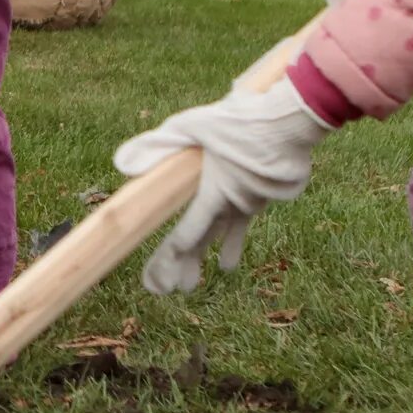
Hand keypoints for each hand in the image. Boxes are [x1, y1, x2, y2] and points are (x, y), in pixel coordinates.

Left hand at [114, 75, 334, 294]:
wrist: (290, 123)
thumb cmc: (240, 122)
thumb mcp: (192, 125)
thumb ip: (157, 144)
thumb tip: (121, 165)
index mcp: (215, 193)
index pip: (189, 233)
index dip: (171, 257)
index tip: (158, 278)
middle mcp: (232, 206)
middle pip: (201, 241)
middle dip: (182, 266)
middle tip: (165, 290)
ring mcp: (248, 204)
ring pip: (220, 237)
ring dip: (204, 259)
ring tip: (189, 287)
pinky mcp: (259, 198)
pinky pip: (241, 226)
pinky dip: (231, 244)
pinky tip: (226, 267)